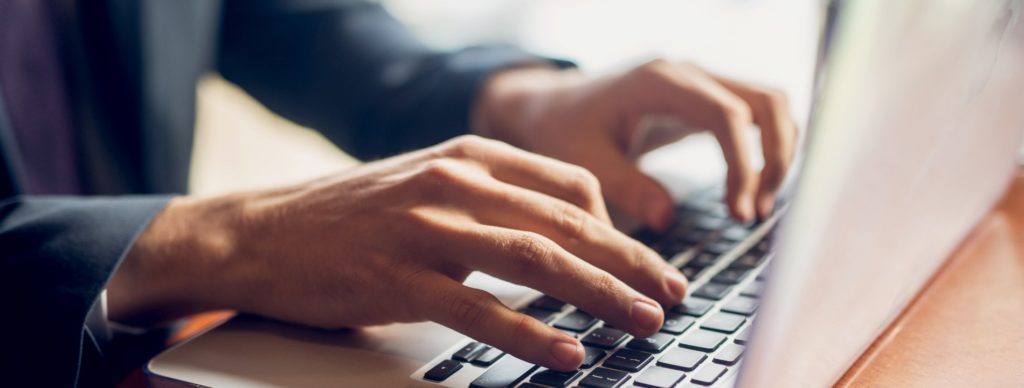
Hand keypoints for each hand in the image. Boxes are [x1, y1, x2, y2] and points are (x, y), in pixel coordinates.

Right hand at [108, 136, 687, 370]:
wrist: (262, 233)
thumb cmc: (351, 216)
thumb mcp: (428, 184)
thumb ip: (490, 199)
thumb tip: (559, 234)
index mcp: (469, 156)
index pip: (570, 186)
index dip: (620, 229)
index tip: (649, 263)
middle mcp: (455, 182)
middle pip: (565, 224)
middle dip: (629, 263)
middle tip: (673, 294)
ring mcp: (426, 227)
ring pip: (534, 260)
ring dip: (598, 295)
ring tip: (642, 322)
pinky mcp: (399, 277)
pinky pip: (479, 309)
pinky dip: (531, 334)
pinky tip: (566, 354)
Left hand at [474, 59, 798, 228]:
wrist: (554, 106)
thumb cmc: (565, 130)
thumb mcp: (584, 161)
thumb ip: (624, 186)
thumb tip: (666, 220)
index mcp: (659, 81)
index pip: (726, 114)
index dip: (743, 164)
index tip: (737, 213)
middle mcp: (688, 73)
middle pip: (765, 100)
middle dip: (775, 158)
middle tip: (754, 213)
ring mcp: (701, 81)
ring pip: (770, 103)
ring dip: (778, 153)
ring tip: (754, 207)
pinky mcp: (706, 98)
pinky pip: (757, 113)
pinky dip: (767, 148)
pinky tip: (750, 190)